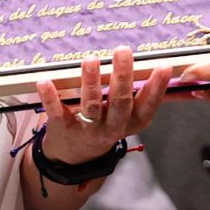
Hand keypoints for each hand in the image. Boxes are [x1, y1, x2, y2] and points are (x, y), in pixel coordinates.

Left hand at [25, 48, 173, 209]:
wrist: (74, 157)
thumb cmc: (105, 124)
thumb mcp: (126, 116)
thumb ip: (136, 94)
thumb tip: (155, 62)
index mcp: (131, 122)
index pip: (148, 105)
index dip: (157, 87)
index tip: (164, 66)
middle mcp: (112, 127)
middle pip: (120, 102)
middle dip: (122, 77)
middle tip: (123, 51)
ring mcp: (87, 129)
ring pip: (91, 106)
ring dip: (91, 82)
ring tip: (91, 59)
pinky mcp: (63, 127)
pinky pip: (57, 111)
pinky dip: (50, 97)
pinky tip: (45, 81)